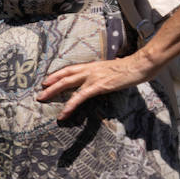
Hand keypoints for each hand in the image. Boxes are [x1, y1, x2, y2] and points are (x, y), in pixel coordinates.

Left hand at [38, 54, 154, 120]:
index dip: (57, 74)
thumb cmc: (130, 68)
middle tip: (39, 94)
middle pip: (64, 76)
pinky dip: (69, 105)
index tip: (46, 80)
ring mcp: (92, 77)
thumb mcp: (112, 69)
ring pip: (67, 84)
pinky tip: (63, 113)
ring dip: (53, 92)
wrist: (139, 65)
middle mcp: (89, 70)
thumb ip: (104, 72)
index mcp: (92, 66)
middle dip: (50, 85)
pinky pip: (80, 97)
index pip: (70, 69)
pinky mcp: (98, 86)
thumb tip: (104, 75)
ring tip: (42, 100)